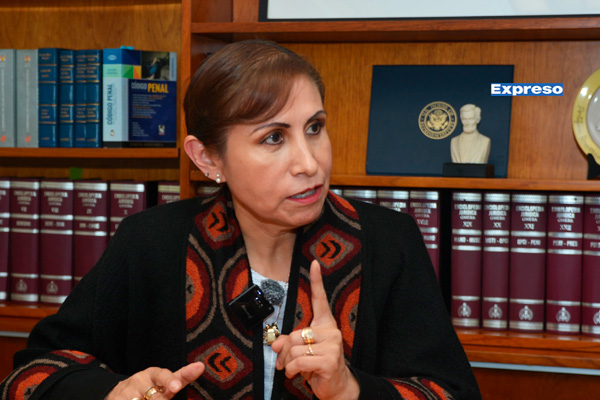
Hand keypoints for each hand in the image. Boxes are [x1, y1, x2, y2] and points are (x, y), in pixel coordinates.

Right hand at [105, 362, 203, 399]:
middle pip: (156, 397)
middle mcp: (140, 381)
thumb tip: (200, 366)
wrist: (117, 394)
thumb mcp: (163, 383)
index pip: (162, 375)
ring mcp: (128, 392)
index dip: (169, 381)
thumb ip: (181, 378)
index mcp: (153, 374)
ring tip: (147, 398)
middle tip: (161, 399)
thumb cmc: (148, 388)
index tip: (176, 387)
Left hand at [271, 260, 358, 399]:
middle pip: (294, 334)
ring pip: (294, 349)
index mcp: (325, 323)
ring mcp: (332, 345)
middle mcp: (330, 331)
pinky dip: (292, 370)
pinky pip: (299, 361)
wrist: (336, 386)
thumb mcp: (301, 351)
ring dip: (287, 364)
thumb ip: (288, 343)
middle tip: (283, 362)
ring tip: (293, 369)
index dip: (316, 280)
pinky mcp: (329, 360)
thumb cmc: (318, 365)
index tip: (314, 262)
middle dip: (284, 352)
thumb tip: (275, 345)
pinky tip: (297, 374)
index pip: (319, 299)